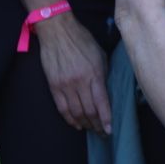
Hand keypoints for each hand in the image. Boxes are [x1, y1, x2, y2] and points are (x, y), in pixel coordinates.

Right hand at [33, 11, 111, 133]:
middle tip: (102, 132)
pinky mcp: (54, 86)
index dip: (106, 119)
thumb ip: (103, 73)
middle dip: (97, 125)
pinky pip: (62, 108)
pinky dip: (70, 119)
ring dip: (84, 124)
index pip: (101, 102)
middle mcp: (80, 82)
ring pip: (76, 113)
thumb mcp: (100, 54)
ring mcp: (65, 85)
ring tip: (91, 129)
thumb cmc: (82, 40)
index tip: (110, 130)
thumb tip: (106, 91)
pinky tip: (76, 124)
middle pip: (89, 111)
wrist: (57, 31)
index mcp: (94, 73)